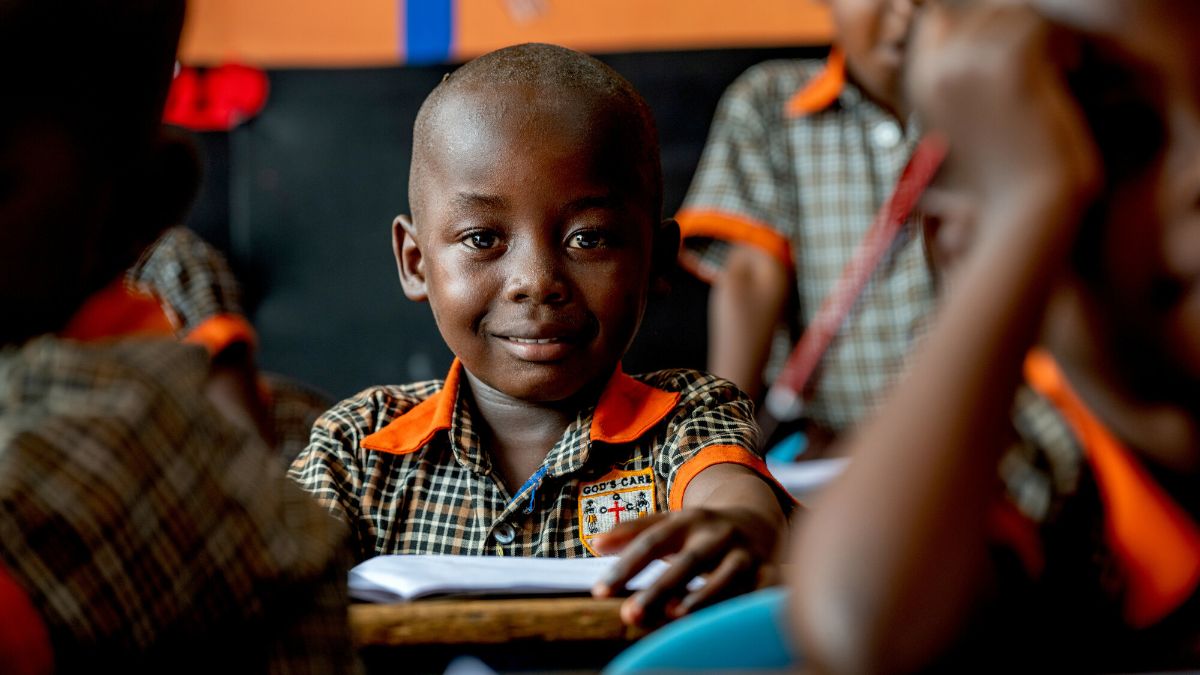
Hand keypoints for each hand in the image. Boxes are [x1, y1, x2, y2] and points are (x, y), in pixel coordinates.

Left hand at [590, 507, 780, 627]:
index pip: (652, 543)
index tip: (599, 592)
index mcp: (688, 521)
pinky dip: (748, 606)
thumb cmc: (700, 531)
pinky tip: (730, 626)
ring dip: (703, 596)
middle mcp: (717, 535)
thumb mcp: (668, 523)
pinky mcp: (769, 572)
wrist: (755, 519)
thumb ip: (633, 532)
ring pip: (727, 576)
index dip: (626, 566)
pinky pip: (762, 591)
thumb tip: (596, 542)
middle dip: (659, 589)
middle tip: (630, 614)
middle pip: (687, 562)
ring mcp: (745, 554)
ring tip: (676, 616)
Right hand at [906, 0, 1100, 220]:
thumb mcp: (966, 128)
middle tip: (1047, 61)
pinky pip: (1040, 22)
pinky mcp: (1009, 67)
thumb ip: (963, 87)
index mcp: (921, 86)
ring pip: (1012, 9)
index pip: (938, 19)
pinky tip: (1069, 73)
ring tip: (1061, 69)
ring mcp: (970, 65)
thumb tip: (989, 51)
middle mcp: (938, 70)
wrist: (1024, 214)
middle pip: (980, 7)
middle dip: (1017, 24)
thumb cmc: (1003, 181)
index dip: (978, 25)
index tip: (1011, 49)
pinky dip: (1063, 43)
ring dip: (1045, 32)